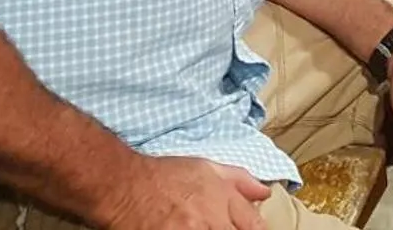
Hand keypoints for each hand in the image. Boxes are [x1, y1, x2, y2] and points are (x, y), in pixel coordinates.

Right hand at [102, 152, 270, 229]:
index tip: (247, 229)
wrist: (127, 187)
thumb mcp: (207, 168)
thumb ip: (239, 181)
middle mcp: (212, 221)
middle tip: (219, 226)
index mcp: (224, 200)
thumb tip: (265, 193)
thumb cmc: (165, 177)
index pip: (255, 226)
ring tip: (201, 227)